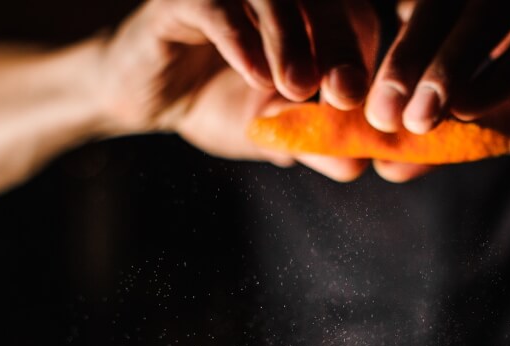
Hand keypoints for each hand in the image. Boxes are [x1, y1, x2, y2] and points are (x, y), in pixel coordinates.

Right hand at [99, 0, 380, 179]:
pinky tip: (254, 77)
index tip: (366, 103)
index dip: (365, 58)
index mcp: (307, 12)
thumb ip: (313, 143)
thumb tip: (355, 165)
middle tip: (345, 92)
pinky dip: (240, 41)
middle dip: (339, 46)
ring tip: (296, 87)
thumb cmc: (216, 102)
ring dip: (290, 39)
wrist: (144, 96)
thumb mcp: (271, 130)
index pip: (355, 19)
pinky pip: (217, 8)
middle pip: (323, 0)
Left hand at [363, 0, 509, 180]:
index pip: (421, 6)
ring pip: (492, 3)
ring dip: (449, 60)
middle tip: (380, 113)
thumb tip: (387, 167)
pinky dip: (506, 67)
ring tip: (420, 116)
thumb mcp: (503, 118)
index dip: (387, 52)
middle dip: (408, 57)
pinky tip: (473, 108)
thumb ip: (449, 135)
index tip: (360, 108)